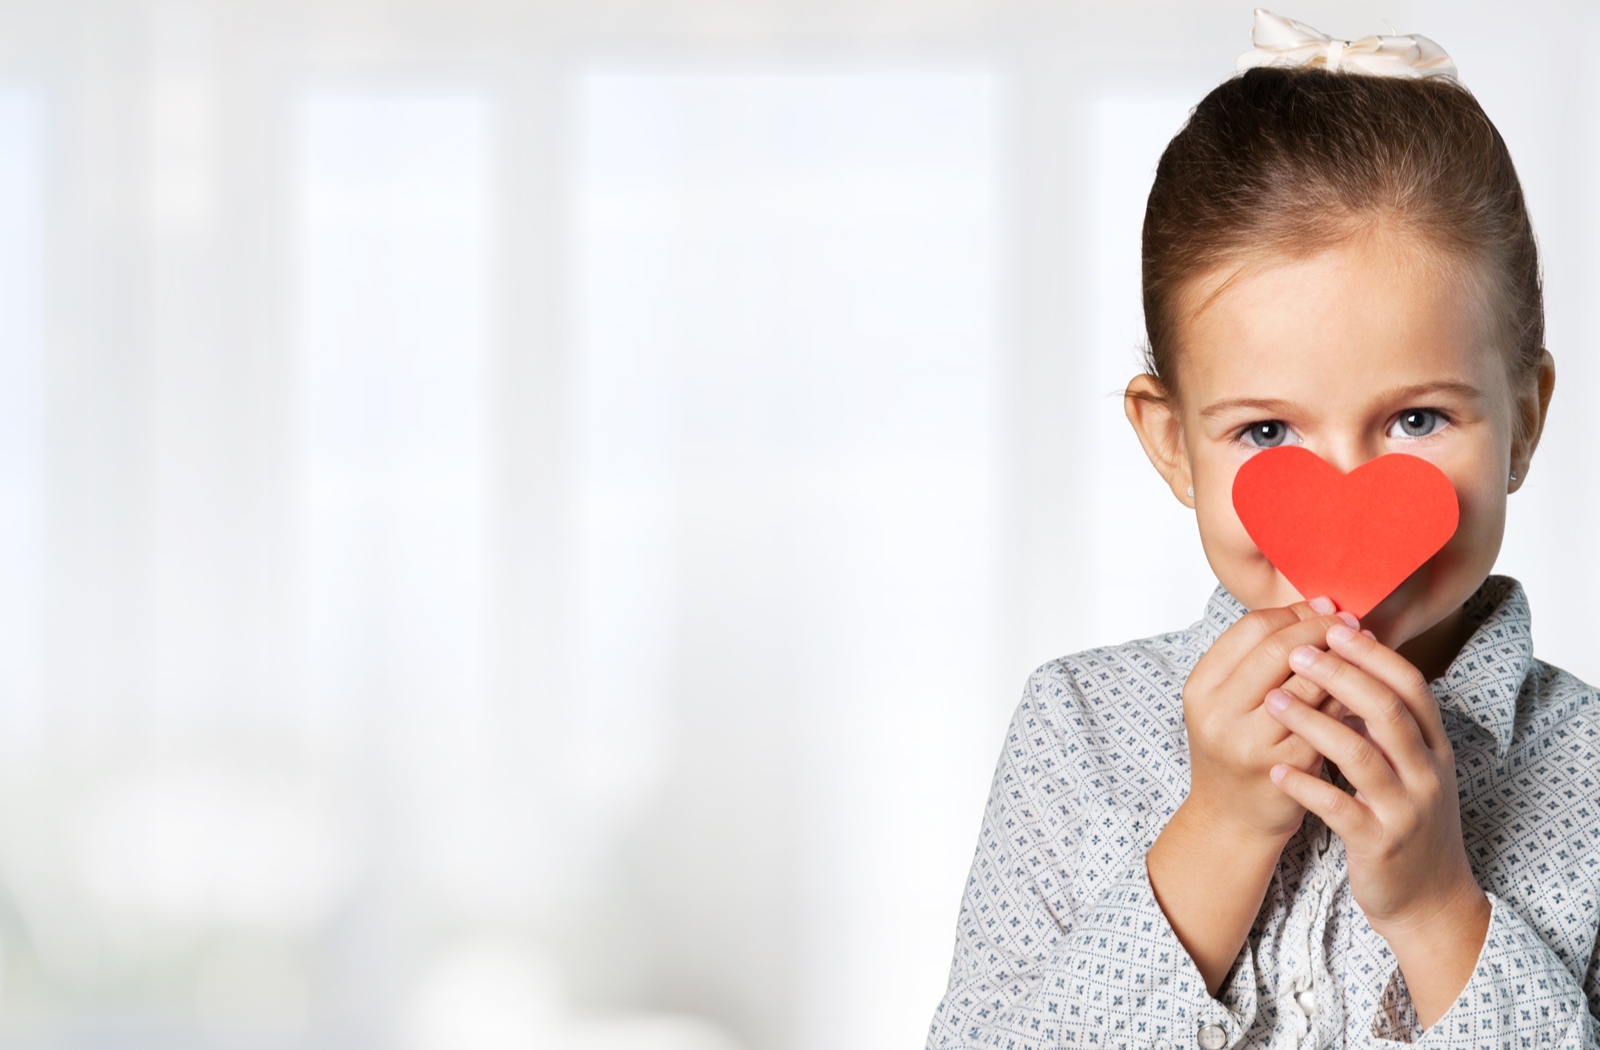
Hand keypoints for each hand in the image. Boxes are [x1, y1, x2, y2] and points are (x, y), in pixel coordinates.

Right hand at [1181, 597, 1356, 842]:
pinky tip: (1366, 691)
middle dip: (1322, 630)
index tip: (1324, 608)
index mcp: (1201, 686)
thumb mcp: (1227, 700)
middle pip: (1278, 649)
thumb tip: (1316, 608)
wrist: (1231, 817)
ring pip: (1307, 682)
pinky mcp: (1284, 765)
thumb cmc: (1237, 749)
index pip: (1252, 628)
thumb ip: (1257, 659)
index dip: (1294, 613)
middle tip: (1352, 624)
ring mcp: (1249, 741)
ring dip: (1343, 661)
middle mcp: (1218, 712)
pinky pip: (1326, 720)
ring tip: (1366, 650)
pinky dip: (1349, 699)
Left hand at [1264, 623, 1488, 1026]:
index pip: (1409, 686)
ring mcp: (1404, 809)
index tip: (1334, 625)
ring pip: (1361, 756)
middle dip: (1341, 676)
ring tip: (1274, 700)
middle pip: (1387, 711)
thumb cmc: (1404, 818)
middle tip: (1297, 652)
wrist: (1428, 899)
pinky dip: (1308, 786)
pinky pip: (1341, 810)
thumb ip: (1385, 720)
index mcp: (1432, 746)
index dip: (1373, 654)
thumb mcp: (1407, 765)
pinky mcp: (1380, 844)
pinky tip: (1277, 769)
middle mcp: (1425, 772)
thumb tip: (1350, 659)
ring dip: (1314, 723)